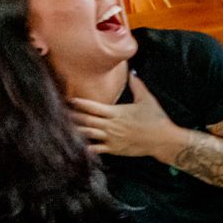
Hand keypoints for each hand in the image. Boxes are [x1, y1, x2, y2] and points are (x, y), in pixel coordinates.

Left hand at [69, 73, 183, 159]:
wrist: (163, 139)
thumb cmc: (156, 118)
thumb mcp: (147, 99)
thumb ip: (137, 86)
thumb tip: (132, 73)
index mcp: (116, 112)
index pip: (93, 106)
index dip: (80, 103)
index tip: (69, 99)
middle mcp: (111, 125)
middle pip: (86, 120)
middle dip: (72, 116)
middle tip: (59, 112)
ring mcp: (111, 138)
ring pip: (87, 134)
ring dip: (75, 130)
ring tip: (62, 127)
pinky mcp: (113, 149)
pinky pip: (95, 149)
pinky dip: (84, 147)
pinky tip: (75, 145)